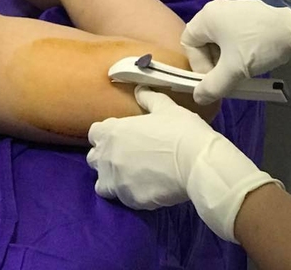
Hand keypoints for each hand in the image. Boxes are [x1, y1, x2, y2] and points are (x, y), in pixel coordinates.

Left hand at [87, 86, 280, 241]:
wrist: (196, 163)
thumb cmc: (181, 130)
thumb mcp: (166, 108)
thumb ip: (149, 98)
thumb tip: (140, 89)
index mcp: (113, 131)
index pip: (94, 133)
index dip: (106, 134)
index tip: (120, 136)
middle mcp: (108, 156)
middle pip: (94, 158)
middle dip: (106, 157)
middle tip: (127, 156)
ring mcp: (116, 180)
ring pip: (101, 184)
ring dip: (112, 180)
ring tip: (132, 177)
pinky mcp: (128, 200)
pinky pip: (121, 199)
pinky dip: (129, 195)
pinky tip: (145, 189)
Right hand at [182, 0, 290, 104]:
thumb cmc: (260, 44)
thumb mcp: (234, 70)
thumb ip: (212, 86)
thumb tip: (198, 97)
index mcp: (206, 17)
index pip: (188, 44)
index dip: (198, 65)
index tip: (216, 78)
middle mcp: (216, 9)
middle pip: (204, 42)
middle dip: (214, 64)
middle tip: (229, 78)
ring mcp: (234, 9)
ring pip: (221, 40)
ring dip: (227, 59)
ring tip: (243, 71)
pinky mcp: (250, 13)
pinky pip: (235, 34)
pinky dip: (239, 49)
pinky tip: (253, 58)